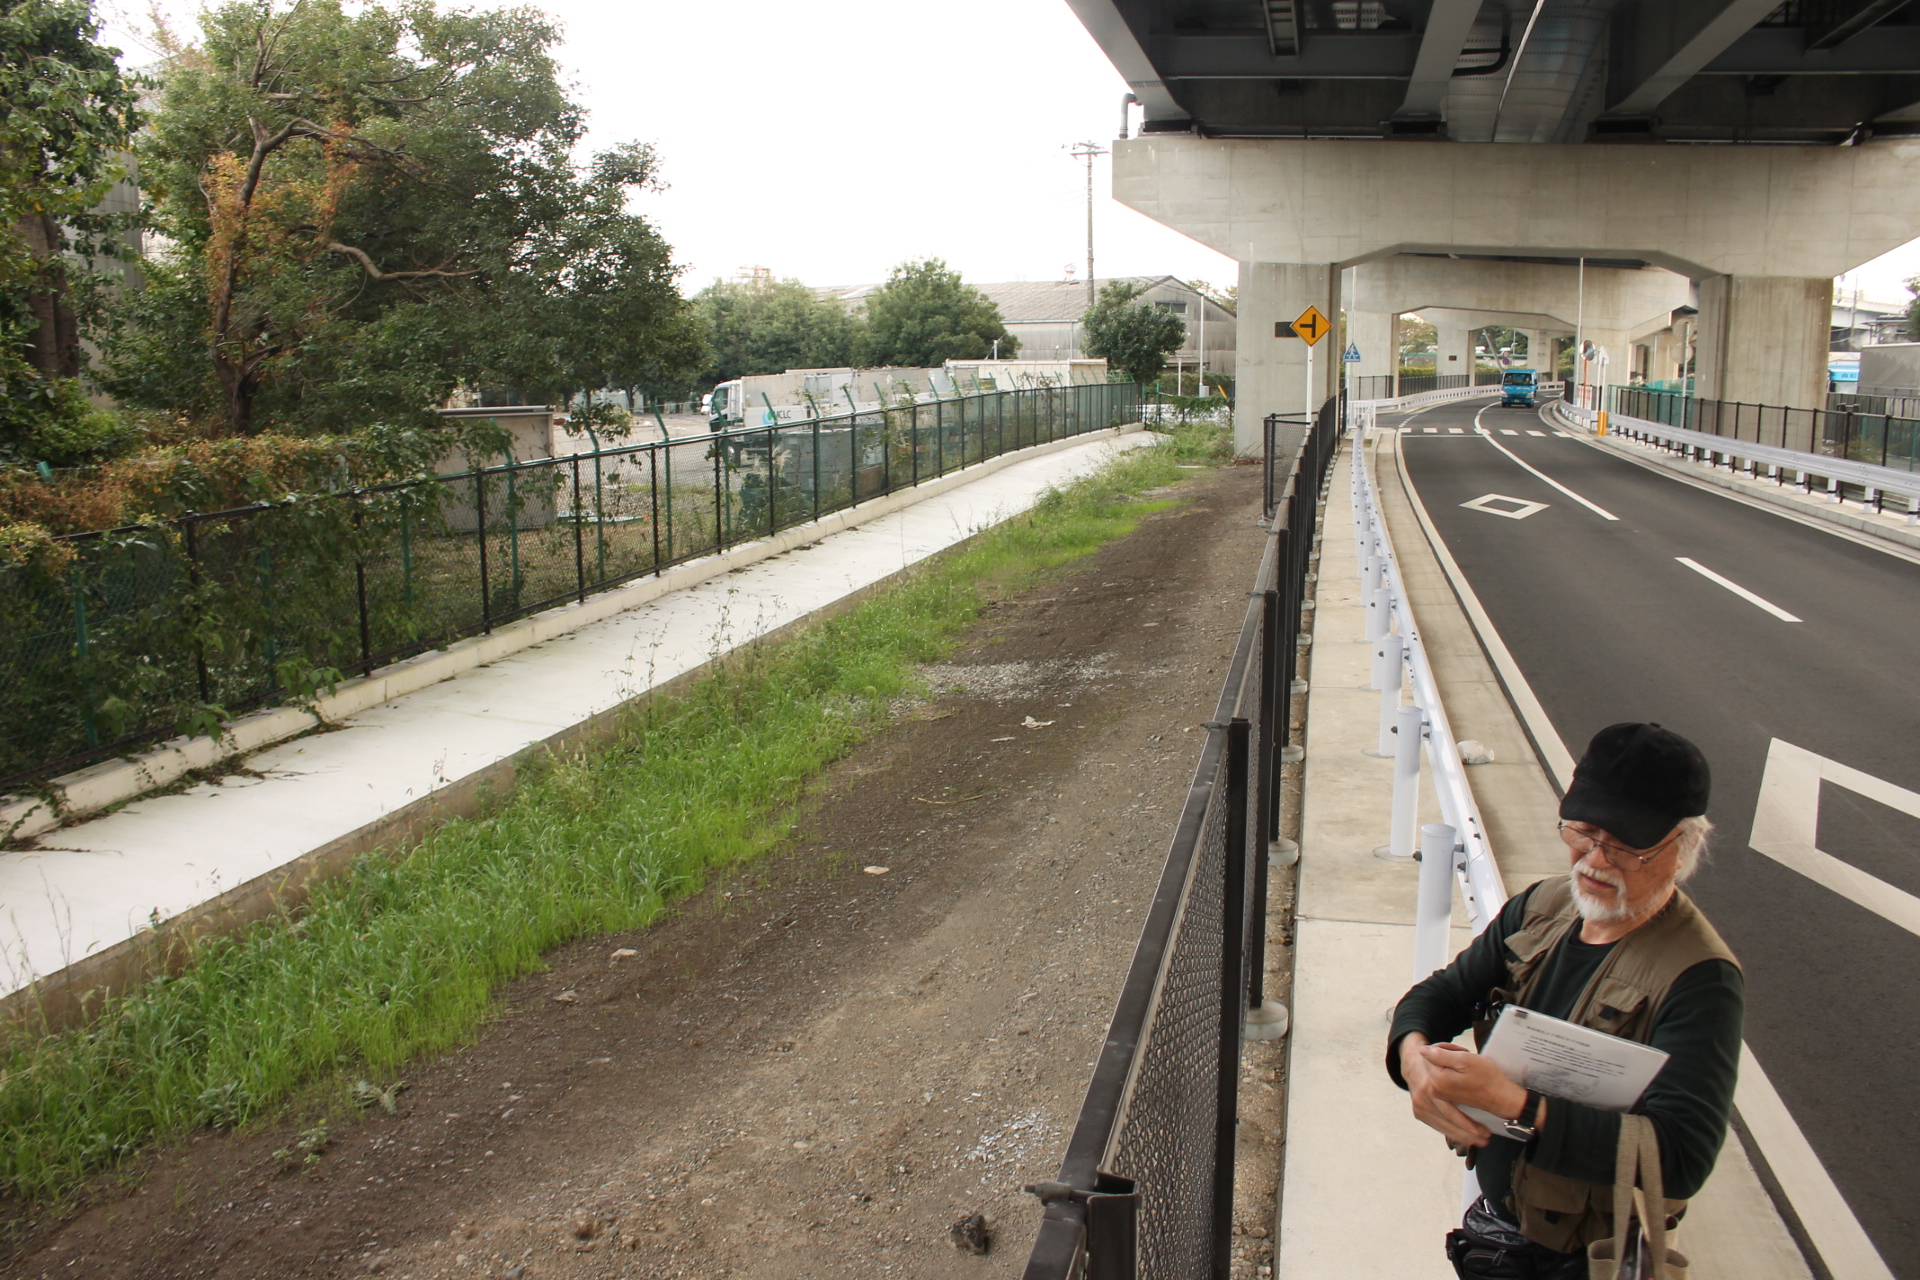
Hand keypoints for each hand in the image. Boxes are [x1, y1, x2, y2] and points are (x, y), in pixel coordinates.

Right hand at [1399, 1034, 1493, 1148]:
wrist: (1413, 1063)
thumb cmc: (1434, 1061)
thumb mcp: (1443, 1053)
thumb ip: (1445, 1054)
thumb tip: (1447, 1056)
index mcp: (1429, 1086)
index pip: (1449, 1111)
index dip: (1465, 1123)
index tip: (1481, 1131)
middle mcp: (1422, 1099)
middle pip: (1447, 1122)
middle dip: (1467, 1134)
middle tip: (1485, 1140)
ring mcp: (1419, 1107)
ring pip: (1442, 1127)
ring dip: (1462, 1137)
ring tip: (1480, 1141)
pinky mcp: (1419, 1112)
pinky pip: (1437, 1126)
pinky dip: (1452, 1133)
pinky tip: (1465, 1138)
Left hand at [1417, 1043, 1531, 1128]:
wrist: (1500, 1097)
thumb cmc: (1486, 1077)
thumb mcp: (1465, 1060)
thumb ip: (1441, 1054)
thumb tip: (1422, 1050)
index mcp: (1436, 1079)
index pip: (1429, 1053)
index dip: (1445, 1047)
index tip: (1461, 1051)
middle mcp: (1434, 1089)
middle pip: (1430, 1061)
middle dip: (1446, 1054)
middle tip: (1464, 1056)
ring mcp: (1439, 1094)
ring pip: (1436, 1068)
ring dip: (1449, 1063)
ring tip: (1465, 1065)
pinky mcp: (1445, 1096)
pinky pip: (1441, 1077)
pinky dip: (1451, 1071)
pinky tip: (1463, 1073)